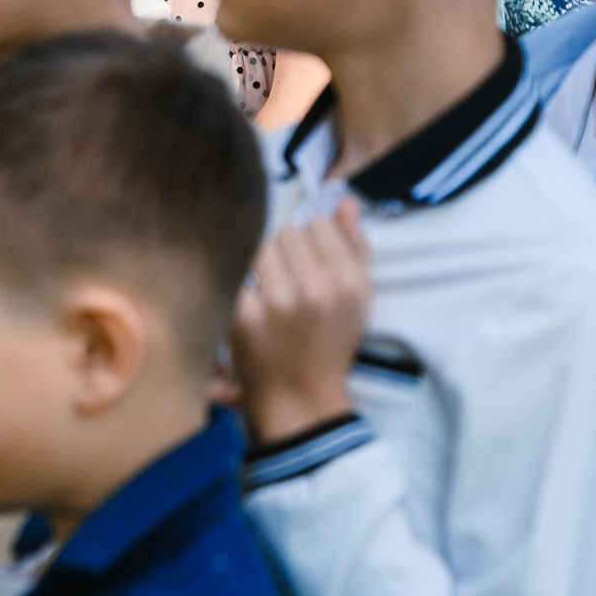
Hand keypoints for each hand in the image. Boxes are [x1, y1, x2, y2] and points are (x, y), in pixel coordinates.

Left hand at [233, 198, 369, 443]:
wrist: (299, 396)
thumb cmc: (330, 342)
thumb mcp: (359, 297)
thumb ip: (354, 245)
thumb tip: (343, 200)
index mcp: (347, 282)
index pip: (317, 225)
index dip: (310, 240)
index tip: (309, 262)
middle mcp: (315, 289)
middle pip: (286, 232)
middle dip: (285, 250)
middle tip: (287, 277)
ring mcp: (276, 302)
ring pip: (258, 246)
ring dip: (261, 262)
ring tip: (268, 285)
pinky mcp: (244, 315)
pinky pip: (236, 271)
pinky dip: (241, 281)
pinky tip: (251, 298)